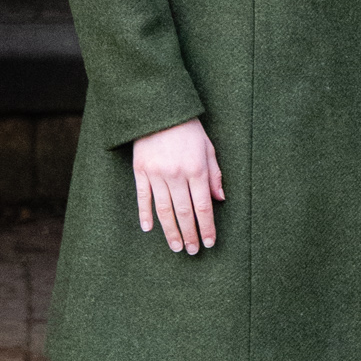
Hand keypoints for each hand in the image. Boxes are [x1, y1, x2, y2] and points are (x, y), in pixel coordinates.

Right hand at [131, 118, 222, 253]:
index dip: (206, 227)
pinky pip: (142, 198)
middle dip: (189, 234)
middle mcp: (176, 175)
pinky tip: (148, 229)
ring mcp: (156, 174)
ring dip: (170, 231)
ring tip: (175, 247)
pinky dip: (144, 214)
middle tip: (192, 251)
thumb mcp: (208, 148)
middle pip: (184, 213)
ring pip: (163, 210)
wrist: (159, 110)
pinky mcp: (140, 171)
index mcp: (197, 170)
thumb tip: (220, 200)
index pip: (203, 207)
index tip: (209, 243)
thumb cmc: (188, 129)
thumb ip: (215, 175)